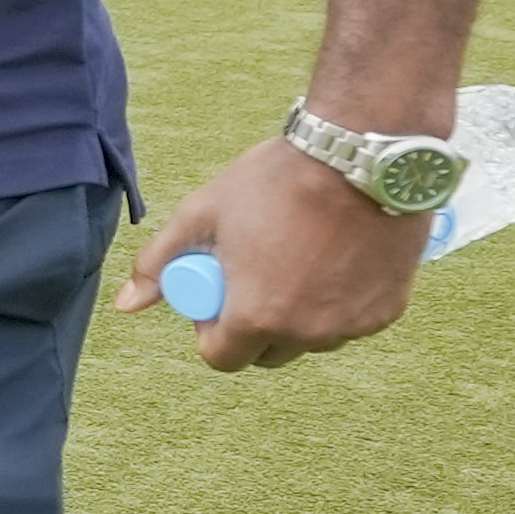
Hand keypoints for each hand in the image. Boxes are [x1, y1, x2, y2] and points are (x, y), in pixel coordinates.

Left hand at [125, 138, 426, 372]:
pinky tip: (336, 258)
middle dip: (256, 325)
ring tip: (298, 259)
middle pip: (269, 353)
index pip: (222, 358)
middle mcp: (307, 333)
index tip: (219, 293)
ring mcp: (352, 325)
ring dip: (300, 316)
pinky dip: (340, 302)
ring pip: (313, 339)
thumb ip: (160, 262)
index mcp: (255, 317)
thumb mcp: (204, 213)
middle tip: (257, 274)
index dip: (212, 330)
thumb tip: (125, 305)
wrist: (361, 155)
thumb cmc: (275, 180)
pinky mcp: (388, 311)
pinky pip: (352, 322)